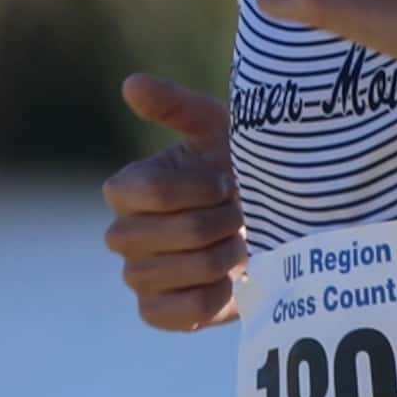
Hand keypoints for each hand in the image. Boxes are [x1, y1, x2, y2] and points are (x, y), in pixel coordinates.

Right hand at [100, 74, 244, 332]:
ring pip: (176, 274)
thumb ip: (176, 106)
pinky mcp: (157, 312)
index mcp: (128, 189)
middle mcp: (124, 234)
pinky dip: (212, 297)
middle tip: (239, 214)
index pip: (148, 193)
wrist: (272, 223)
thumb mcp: (217, 129)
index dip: (198, 190)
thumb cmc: (240, 167)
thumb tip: (131, 84)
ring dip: (221, 258)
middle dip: (216, 223)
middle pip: (168, 235)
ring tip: (239, 243)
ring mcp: (138, 276)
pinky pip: (179, 312)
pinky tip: (230, 280)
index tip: (227, 181)